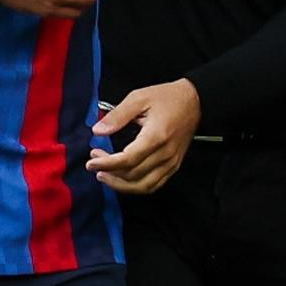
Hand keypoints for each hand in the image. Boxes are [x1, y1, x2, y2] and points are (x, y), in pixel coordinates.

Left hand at [87, 79, 200, 193]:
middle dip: (109, 172)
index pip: (128, 160)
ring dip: (120, 185)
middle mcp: (165, 154)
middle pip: (133, 175)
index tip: (91, 162)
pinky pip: (153, 185)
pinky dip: (135, 187)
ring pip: (142, 186)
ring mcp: (171, 163)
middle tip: (94, 162)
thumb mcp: (139, 98)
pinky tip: (122, 181)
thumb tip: (98, 131)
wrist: (195, 102)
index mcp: (156, 136)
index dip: (106, 164)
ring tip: (104, 176)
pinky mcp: (173, 166)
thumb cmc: (168, 98)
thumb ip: (118, 115)